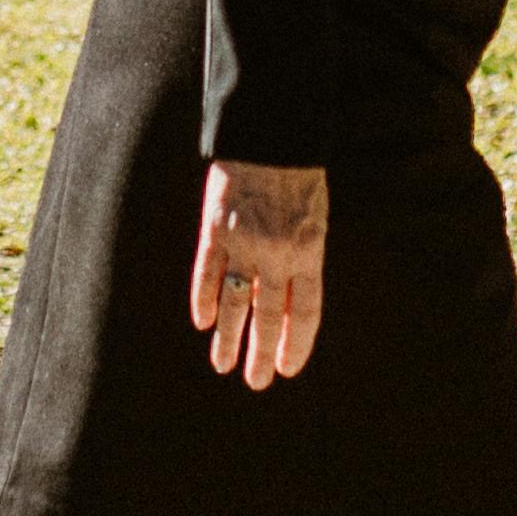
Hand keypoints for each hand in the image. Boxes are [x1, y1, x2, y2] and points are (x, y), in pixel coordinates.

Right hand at [192, 160, 328, 387]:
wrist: (271, 133)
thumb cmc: (299, 175)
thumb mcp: (315, 217)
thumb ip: (304, 257)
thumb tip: (289, 300)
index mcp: (310, 251)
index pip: (305, 312)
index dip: (296, 344)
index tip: (288, 369)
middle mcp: (277, 254)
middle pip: (268, 317)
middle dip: (261, 354)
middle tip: (256, 383)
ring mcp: (244, 243)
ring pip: (233, 303)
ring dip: (227, 338)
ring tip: (223, 366)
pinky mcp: (215, 230)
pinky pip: (206, 274)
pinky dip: (202, 300)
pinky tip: (201, 323)